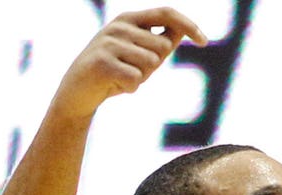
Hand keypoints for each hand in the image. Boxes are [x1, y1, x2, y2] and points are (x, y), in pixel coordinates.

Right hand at [52, 8, 207, 119]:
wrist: (77, 93)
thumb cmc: (115, 73)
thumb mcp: (141, 56)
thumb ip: (161, 42)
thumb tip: (185, 29)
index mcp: (129, 19)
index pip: (166, 13)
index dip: (188, 25)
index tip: (204, 41)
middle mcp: (119, 26)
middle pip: (161, 47)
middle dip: (153, 67)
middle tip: (131, 71)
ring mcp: (109, 42)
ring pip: (150, 64)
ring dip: (141, 78)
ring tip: (121, 77)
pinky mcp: (102, 62)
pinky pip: (136, 79)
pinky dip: (130, 88)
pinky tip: (114, 86)